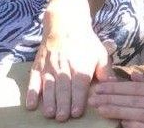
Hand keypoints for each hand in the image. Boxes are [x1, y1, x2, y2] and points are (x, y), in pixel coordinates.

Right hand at [26, 4, 115, 121]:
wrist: (65, 24)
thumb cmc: (85, 42)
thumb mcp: (100, 53)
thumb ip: (106, 71)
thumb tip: (113, 85)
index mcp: (80, 67)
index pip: (78, 86)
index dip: (77, 100)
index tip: (76, 113)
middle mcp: (63, 68)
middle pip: (62, 89)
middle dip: (62, 104)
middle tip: (61, 118)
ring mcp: (49, 67)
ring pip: (48, 86)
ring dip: (48, 101)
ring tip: (49, 113)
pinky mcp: (38, 66)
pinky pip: (33, 80)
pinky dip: (31, 93)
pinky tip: (30, 104)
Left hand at [89, 73, 143, 127]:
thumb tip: (133, 75)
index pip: (136, 88)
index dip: (116, 87)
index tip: (100, 87)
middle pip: (134, 101)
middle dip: (111, 99)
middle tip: (93, 98)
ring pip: (138, 115)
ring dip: (117, 112)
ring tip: (100, 109)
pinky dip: (135, 125)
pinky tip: (121, 122)